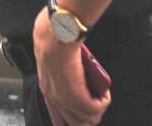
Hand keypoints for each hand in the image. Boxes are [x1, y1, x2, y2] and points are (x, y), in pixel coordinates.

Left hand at [32, 9, 110, 125]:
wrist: (56, 34)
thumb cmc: (54, 41)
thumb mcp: (54, 61)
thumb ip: (60, 70)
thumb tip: (74, 70)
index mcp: (47, 92)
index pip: (58, 120)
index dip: (74, 120)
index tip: (86, 114)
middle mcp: (54, 100)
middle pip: (76, 124)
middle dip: (90, 117)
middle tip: (98, 104)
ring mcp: (65, 100)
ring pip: (87, 120)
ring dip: (99, 110)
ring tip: (102, 96)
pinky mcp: (76, 96)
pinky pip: (95, 109)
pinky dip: (104, 102)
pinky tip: (105, 93)